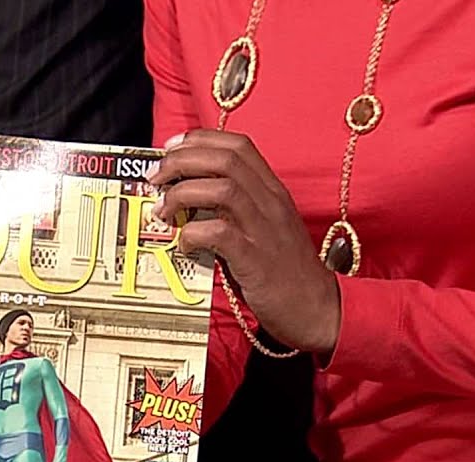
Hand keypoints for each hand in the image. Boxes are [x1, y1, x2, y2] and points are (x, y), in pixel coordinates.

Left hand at [149, 129, 340, 354]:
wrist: (318, 308)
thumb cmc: (284, 271)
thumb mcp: (264, 228)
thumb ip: (234, 210)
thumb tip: (188, 197)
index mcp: (273, 192)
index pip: (238, 146)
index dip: (200, 140)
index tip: (171, 149)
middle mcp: (271, 203)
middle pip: (225, 160)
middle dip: (183, 161)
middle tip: (156, 178)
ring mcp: (265, 230)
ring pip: (222, 188)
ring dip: (183, 194)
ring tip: (163, 211)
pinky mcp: (256, 260)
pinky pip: (220, 234)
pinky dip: (193, 234)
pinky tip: (184, 244)